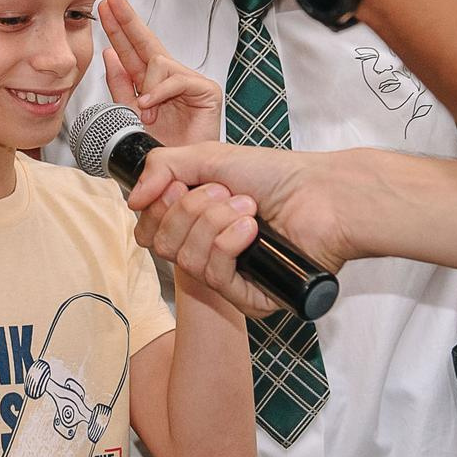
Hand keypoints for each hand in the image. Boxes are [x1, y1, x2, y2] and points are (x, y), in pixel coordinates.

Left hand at [98, 0, 221, 147]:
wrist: (177, 178)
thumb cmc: (158, 152)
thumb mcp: (128, 116)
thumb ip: (120, 86)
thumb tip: (110, 54)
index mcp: (148, 84)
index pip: (131, 50)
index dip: (118, 28)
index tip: (105, 5)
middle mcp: (168, 79)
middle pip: (146, 41)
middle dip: (127, 19)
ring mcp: (189, 83)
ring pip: (158, 62)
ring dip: (146, 87)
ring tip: (144, 113)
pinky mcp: (206, 90)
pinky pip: (176, 79)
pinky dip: (159, 92)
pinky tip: (150, 107)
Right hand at [127, 142, 371, 317]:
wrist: (325, 194)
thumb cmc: (277, 176)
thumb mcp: (209, 157)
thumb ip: (162, 167)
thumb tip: (131, 199)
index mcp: (196, 222)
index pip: (149, 229)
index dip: (159, 208)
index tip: (180, 186)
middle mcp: (208, 251)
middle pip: (162, 245)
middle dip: (190, 211)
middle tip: (224, 192)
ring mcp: (229, 278)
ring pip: (186, 261)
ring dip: (215, 224)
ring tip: (247, 208)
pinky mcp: (249, 299)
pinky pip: (215, 277)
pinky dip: (228, 244)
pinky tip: (251, 229)